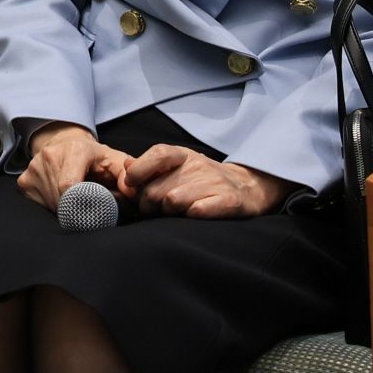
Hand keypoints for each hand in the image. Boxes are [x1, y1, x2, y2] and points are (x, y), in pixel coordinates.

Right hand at [15, 122, 135, 212]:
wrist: (67, 144)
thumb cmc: (96, 158)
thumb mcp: (117, 161)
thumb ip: (128, 175)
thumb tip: (131, 193)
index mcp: (74, 149)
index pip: (69, 185)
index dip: (81, 204)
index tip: (93, 210)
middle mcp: (50, 155)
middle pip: (61, 198)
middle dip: (78, 208)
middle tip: (89, 207)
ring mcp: (34, 167)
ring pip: (51, 203)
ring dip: (66, 209)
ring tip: (76, 200)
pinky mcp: (24, 180)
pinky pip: (38, 203)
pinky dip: (52, 207)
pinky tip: (61, 198)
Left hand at [122, 144, 291, 219]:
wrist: (247, 187)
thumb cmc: (202, 180)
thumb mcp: (177, 167)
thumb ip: (149, 167)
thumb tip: (125, 165)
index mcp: (182, 155)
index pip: (156, 154)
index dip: (138, 172)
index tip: (131, 188)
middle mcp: (198, 166)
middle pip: (156, 189)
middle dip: (147, 205)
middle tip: (150, 211)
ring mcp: (213, 183)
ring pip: (172, 201)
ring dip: (166, 213)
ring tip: (170, 215)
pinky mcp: (228, 201)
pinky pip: (196, 212)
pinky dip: (188, 217)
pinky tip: (190, 217)